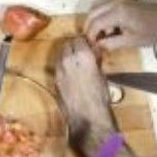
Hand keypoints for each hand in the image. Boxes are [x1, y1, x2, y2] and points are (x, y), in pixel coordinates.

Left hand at [55, 37, 117, 154]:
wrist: (87, 118)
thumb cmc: (100, 98)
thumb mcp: (102, 75)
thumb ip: (95, 61)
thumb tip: (94, 54)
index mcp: (82, 56)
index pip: (79, 39)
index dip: (84, 41)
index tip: (89, 44)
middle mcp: (67, 60)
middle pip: (67, 45)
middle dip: (74, 45)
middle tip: (82, 50)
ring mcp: (59, 71)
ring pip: (60, 55)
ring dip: (67, 55)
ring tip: (76, 61)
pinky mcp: (54, 81)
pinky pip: (58, 67)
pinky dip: (63, 66)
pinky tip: (71, 73)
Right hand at [84, 0, 156, 51]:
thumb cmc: (153, 32)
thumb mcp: (132, 42)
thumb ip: (111, 43)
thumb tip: (98, 46)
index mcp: (117, 13)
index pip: (94, 23)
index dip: (90, 36)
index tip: (91, 47)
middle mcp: (115, 2)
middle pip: (92, 12)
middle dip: (89, 26)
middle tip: (92, 41)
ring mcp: (119, 0)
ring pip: (97, 7)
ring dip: (95, 20)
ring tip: (102, 35)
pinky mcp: (123, 1)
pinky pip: (105, 6)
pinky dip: (102, 16)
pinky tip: (111, 29)